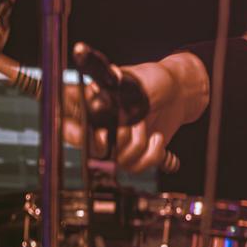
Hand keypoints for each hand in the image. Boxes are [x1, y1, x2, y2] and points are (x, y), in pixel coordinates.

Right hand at [62, 53, 208, 172]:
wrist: (179, 91)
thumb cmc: (154, 79)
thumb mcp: (134, 80)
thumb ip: (116, 91)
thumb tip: (104, 92)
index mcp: (90, 103)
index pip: (67, 124)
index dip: (78, 136)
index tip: (101, 135)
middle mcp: (99, 125)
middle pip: (93, 150)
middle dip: (119, 140)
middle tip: (136, 123)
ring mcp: (116, 141)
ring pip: (118, 161)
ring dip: (139, 144)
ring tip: (148, 126)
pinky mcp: (133, 153)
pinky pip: (136, 167)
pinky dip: (151, 155)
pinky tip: (158, 139)